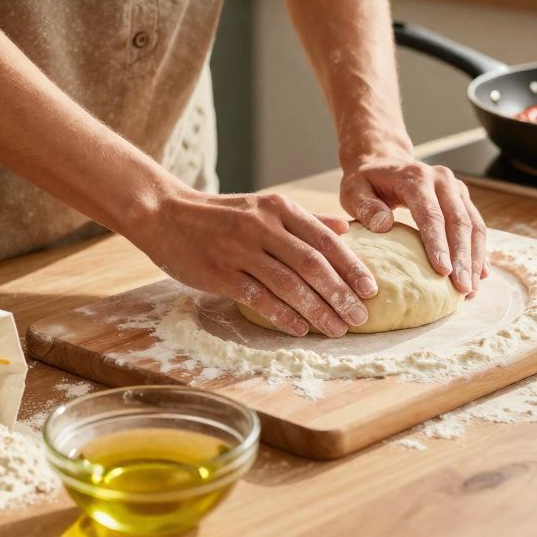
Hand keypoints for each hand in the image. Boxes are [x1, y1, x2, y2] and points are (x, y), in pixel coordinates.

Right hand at [134, 189, 378, 336]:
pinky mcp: (220, 273)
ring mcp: (240, 250)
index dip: (351, 267)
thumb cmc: (221, 215)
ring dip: (317, 311)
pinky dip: (282, 316)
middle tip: (360, 318)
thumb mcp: (264, 207)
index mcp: (279, 209)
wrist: (166, 214)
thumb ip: (305, 220)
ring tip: (337, 330)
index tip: (371, 290)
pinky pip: (259, 298)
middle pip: (312, 265)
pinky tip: (300, 329)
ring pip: (288, 285)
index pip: (325, 240)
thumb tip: (344, 229)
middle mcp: (262, 227)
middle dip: (340, 294)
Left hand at [339, 154, 488, 295]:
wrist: (383, 161)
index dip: (438, 243)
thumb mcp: (354, 191)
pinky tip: (479, 275)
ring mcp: (456, 188)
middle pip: (459, 221)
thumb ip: (365, 207)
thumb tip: (383, 225)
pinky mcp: (463, 198)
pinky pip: (476, 225)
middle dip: (463, 258)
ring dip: (475, 259)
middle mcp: (442, 180)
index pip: (431, 214)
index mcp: (416, 177)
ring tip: (471, 290)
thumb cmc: (366, 182)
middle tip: (462, 289)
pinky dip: (479, 251)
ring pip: (473, 225)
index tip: (443, 271)